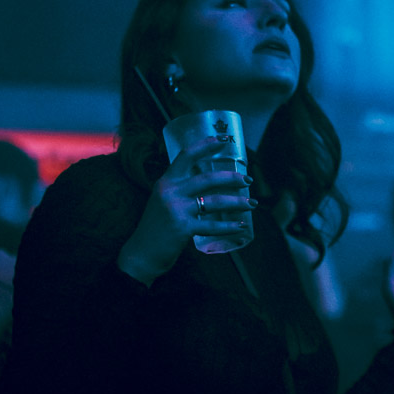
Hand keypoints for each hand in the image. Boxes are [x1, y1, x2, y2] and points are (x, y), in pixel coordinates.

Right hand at [118, 136, 255, 284]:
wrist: (141, 253)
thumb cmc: (156, 227)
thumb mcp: (163, 201)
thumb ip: (181, 190)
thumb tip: (210, 182)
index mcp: (166, 181)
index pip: (186, 155)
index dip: (206, 145)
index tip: (224, 141)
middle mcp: (170, 192)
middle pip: (208, 178)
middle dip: (232, 178)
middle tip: (248, 181)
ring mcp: (176, 210)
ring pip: (215, 202)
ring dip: (237, 202)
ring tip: (252, 204)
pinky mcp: (182, 228)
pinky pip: (212, 225)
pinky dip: (229, 226)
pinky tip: (241, 226)